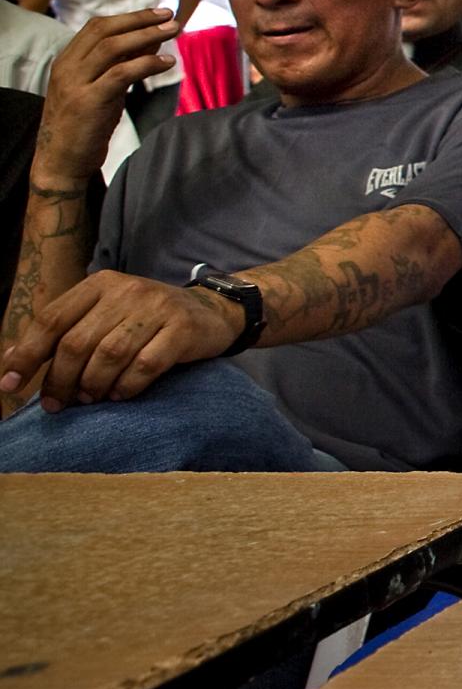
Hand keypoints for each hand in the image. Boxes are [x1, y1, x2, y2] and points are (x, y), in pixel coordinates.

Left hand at [0, 273, 241, 406]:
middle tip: (57, 405)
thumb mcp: (106, 314)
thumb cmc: (147, 320)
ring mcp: (157, 308)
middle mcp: (127, 290)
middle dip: (60, 380)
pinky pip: (146, 366)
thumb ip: (66, 332)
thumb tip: (11, 363)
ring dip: (93, 385)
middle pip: (78, 342)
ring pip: (109, 355)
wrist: (213, 311)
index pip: (52, 319)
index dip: (27, 354)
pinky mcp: (183, 329)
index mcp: (100, 284)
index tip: (10, 384)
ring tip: (90, 400)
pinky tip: (121, 395)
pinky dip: (127, 386)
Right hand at [32, 9, 177, 187]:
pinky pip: (121, 74)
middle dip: (140, 20)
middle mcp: (67, 67)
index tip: (157, 13)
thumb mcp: (102, 87)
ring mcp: (75, 84)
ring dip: (147, 35)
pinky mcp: (88, 102)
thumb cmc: (84, 123)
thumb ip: (121, 63)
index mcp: (66, 61)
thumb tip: (151, 39)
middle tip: (170, 15)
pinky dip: (147, 64)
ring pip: (112, 47)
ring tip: (175, 31)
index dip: (130, 17)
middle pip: (104, 30)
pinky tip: (168, 62)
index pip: (97, 27)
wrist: (61, 160)